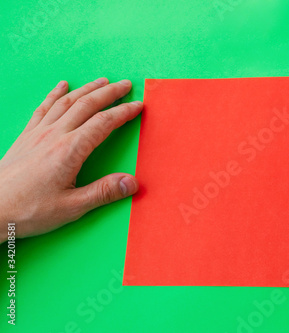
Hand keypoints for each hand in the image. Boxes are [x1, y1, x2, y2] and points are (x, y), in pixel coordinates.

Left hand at [0, 78, 141, 242]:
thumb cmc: (28, 210)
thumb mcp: (72, 207)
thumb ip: (104, 192)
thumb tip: (133, 182)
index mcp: (70, 150)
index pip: (104, 123)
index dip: (124, 112)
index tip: (138, 105)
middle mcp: (54, 135)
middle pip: (87, 104)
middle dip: (110, 92)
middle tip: (126, 84)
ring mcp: (38, 133)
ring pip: (67, 101)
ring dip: (87, 88)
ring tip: (103, 81)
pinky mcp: (26, 136)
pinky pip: (44, 108)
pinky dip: (55, 94)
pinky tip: (62, 85)